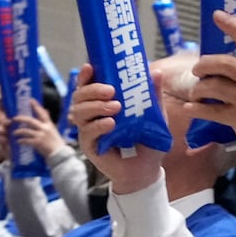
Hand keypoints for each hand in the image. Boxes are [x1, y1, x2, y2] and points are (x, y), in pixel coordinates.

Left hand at [13, 99, 66, 156]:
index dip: (36, 106)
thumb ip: (47, 122)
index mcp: (49, 124)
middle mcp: (44, 128)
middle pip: (30, 120)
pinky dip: (21, 141)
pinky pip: (26, 140)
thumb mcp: (53, 130)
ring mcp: (41, 135)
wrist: (59, 153)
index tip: (31, 100)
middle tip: (14, 118)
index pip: (42, 113)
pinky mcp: (37, 143)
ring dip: (18, 131)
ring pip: (26, 130)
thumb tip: (46, 111)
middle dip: (21, 118)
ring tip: (14, 133)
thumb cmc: (56, 142)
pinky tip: (19, 141)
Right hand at [69, 64, 163, 194]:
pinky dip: (98, 125)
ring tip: (115, 107)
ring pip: (79, 112)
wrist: (147, 169)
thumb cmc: (148, 141)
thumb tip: (156, 72)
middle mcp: (92, 115)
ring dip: (95, 106)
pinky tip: (110, 123)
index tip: (90, 66)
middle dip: (92, 90)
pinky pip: (87, 133)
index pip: (89, 86)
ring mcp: (89, 131)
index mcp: (104, 103)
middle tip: (111, 90)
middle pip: (80, 96)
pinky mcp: (90, 147)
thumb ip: (152, 95)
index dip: (86, 75)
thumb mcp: (155, 116)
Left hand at [184, 11, 235, 164]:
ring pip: (212, 85)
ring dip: (198, 88)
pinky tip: (191, 109)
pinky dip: (196, 109)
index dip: (233, 26)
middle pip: (223, 62)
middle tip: (198, 70)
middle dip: (204, 64)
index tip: (217, 16)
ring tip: (197, 93)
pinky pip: (210, 110)